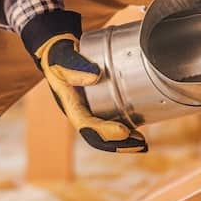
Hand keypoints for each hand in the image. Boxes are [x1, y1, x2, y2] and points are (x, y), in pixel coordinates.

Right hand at [22, 11, 147, 152]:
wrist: (58, 54)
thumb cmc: (58, 57)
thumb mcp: (62, 59)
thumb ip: (75, 66)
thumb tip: (96, 75)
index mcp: (69, 105)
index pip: (86, 124)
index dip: (104, 131)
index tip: (123, 131)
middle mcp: (79, 113)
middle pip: (97, 137)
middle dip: (118, 144)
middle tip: (140, 145)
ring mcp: (89, 112)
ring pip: (105, 135)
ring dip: (124, 142)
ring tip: (142, 144)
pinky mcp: (98, 107)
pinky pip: (111, 123)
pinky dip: (124, 130)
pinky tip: (139, 127)